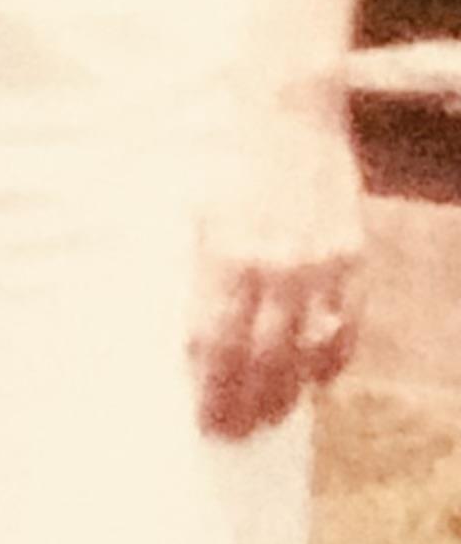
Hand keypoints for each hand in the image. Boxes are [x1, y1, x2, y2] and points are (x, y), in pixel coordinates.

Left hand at [191, 79, 362, 438]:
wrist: (287, 110)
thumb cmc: (224, 159)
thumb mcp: (192, 211)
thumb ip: (194, 275)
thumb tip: (187, 341)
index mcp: (227, 254)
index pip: (216, 344)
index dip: (212, 390)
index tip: (205, 421)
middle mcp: (278, 265)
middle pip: (263, 359)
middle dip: (246, 404)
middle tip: (231, 433)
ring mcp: (323, 264)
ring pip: (309, 352)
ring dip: (288, 393)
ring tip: (268, 417)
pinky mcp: (354, 257)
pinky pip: (347, 325)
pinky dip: (331, 360)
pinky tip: (314, 381)